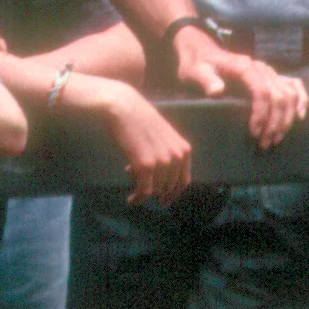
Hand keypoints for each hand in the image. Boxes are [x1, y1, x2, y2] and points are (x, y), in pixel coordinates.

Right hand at [106, 87, 191, 202]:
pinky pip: (143, 191)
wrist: (123, 108)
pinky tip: (131, 200)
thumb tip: (163, 180)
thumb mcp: (164, 137)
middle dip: (154, 189)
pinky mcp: (145, 165)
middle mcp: (176, 157)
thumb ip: (169, 155)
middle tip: (139, 182)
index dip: (173, 194)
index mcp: (184, 150)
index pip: (183, 182)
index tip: (163, 200)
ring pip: (155, 190)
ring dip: (142, 189)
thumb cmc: (140, 120)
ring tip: (129, 173)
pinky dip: (138, 199)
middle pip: (168, 188)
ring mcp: (161, 162)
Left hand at [172, 37, 307, 146]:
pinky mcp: (271, 76)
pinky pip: (294, 85)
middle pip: (279, 96)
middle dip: (275, 123)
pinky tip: (300, 116)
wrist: (201, 50)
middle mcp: (261, 68)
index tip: (254, 133)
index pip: (262, 91)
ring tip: (276, 138)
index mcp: (243, 66)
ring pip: (290, 93)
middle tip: (264, 143)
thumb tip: (217, 90)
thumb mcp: (193, 70)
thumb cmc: (197, 63)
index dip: (262, 114)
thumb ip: (204, 79)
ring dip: (287, 118)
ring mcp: (268, 71)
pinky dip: (301, 100)